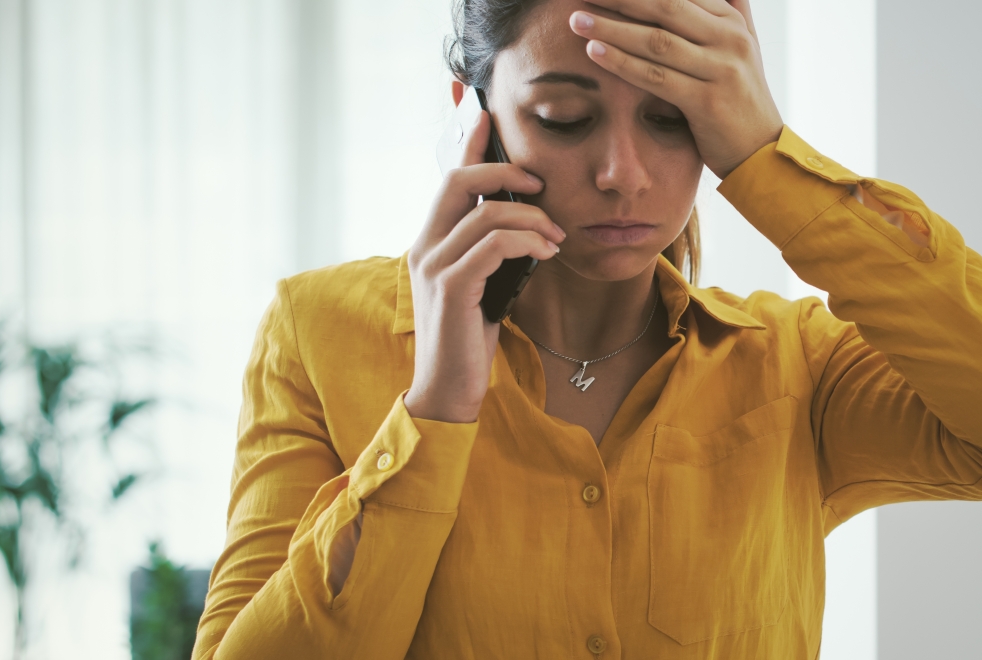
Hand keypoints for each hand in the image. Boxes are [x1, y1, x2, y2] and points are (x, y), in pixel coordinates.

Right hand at [405, 108, 564, 422]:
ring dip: (531, 218)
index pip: (448, 180)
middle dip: (505, 171)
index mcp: (431, 242)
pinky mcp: (450, 289)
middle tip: (541, 183)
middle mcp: (424, 246)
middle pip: (458, 181)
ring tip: (556, 237)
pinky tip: (547, 254)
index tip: (488, 115)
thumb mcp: (485, 285)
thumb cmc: (470, 340)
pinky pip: (493, 245)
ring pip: (484, 213)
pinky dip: (527, 242)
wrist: (448, 391)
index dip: (468, 144)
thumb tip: (528, 224)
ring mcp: (433, 266)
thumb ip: (493, 252)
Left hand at [571, 0, 784, 178]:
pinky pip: (656, 77)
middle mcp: (730, 40)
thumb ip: (731, 11)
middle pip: (664, 6)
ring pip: (656, 40)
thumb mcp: (744, 48)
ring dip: (611, 28)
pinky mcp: (707, 102)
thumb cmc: (742, 99)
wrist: (761, 151)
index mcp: (731, 22)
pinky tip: (595, 52)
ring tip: (576, 21)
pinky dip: (622, 63)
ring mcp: (721, 70)